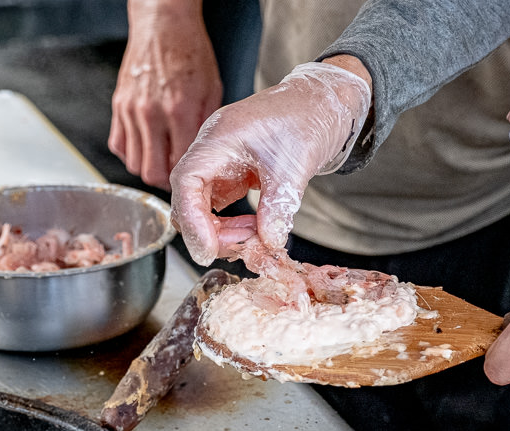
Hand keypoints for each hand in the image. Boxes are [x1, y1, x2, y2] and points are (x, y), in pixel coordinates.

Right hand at [108, 0, 222, 189]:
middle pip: (151, 173)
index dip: (186, 178)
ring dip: (148, 167)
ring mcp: (131, 111)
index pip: (179, 166)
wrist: (164, 25)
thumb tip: (202, 157)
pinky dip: (131, 153)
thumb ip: (204, 128)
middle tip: (176, 176)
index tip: (192, 178)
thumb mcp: (212, 90)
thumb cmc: (191, 53)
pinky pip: (118, 146)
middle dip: (165, 181)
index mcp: (179, 110)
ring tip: (162, 160)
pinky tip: (146, 146)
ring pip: (133, 164)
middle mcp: (151, 114)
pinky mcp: (118, 106)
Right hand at [170, 57, 371, 265]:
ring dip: (222, 232)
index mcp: (218, 138)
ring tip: (256, 237)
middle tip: (244, 247)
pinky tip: (256, 230)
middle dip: (209, 232)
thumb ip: (279, 205)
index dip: (192, 221)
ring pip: (200, 208)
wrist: (322, 102)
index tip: (207, 249)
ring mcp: (219, 164)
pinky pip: (218, 208)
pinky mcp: (231, 175)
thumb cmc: (307, 115)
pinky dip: (232, 226)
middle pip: (188, 200)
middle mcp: (211, 151)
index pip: (186, 183)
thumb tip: (268, 242)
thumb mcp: (295, 164)